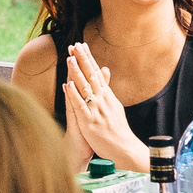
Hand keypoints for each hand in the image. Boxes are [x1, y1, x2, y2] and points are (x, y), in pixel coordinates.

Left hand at [63, 42, 148, 171]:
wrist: (124, 149)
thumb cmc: (117, 129)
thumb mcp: (114, 104)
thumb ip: (107, 87)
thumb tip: (105, 68)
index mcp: (107, 95)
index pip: (96, 72)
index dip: (88, 58)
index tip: (81, 44)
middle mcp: (102, 100)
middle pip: (91, 76)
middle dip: (83, 59)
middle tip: (75, 44)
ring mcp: (96, 110)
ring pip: (85, 88)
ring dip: (77, 73)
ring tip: (70, 59)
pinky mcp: (90, 122)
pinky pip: (81, 106)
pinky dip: (74, 95)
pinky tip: (68, 85)